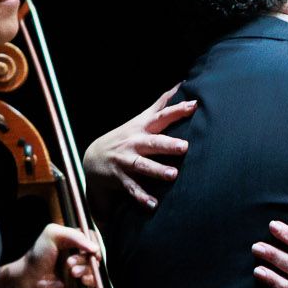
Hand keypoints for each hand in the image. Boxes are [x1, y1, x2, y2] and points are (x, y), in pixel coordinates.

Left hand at [0, 223, 102, 287]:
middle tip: (70, 262)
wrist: (30, 279)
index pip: (92, 236)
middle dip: (86, 257)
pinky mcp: (79, 281)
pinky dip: (90, 280)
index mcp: (72, 238)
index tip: (90, 250)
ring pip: (95, 266)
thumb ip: (74, 236)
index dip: (94, 242)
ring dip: (85, 269)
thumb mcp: (52, 235)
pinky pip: (94, 280)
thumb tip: (95, 248)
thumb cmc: (38, 255)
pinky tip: (81, 280)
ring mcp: (79, 266)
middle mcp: (77, 251)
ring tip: (72, 273)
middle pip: (96, 252)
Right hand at [83, 87, 197, 210]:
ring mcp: (125, 160)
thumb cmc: (126, 136)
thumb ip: (161, 103)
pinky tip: (153, 204)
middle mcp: (134, 143)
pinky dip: (141, 196)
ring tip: (172, 175)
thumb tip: (183, 83)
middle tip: (184, 146)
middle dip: (167, 144)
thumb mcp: (141, 118)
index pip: (162, 116)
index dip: (177, 110)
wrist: (92, 157)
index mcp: (142, 129)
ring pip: (142, 165)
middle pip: (152, 142)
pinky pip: (131, 188)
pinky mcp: (119, 178)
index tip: (194, 105)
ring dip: (156, 170)